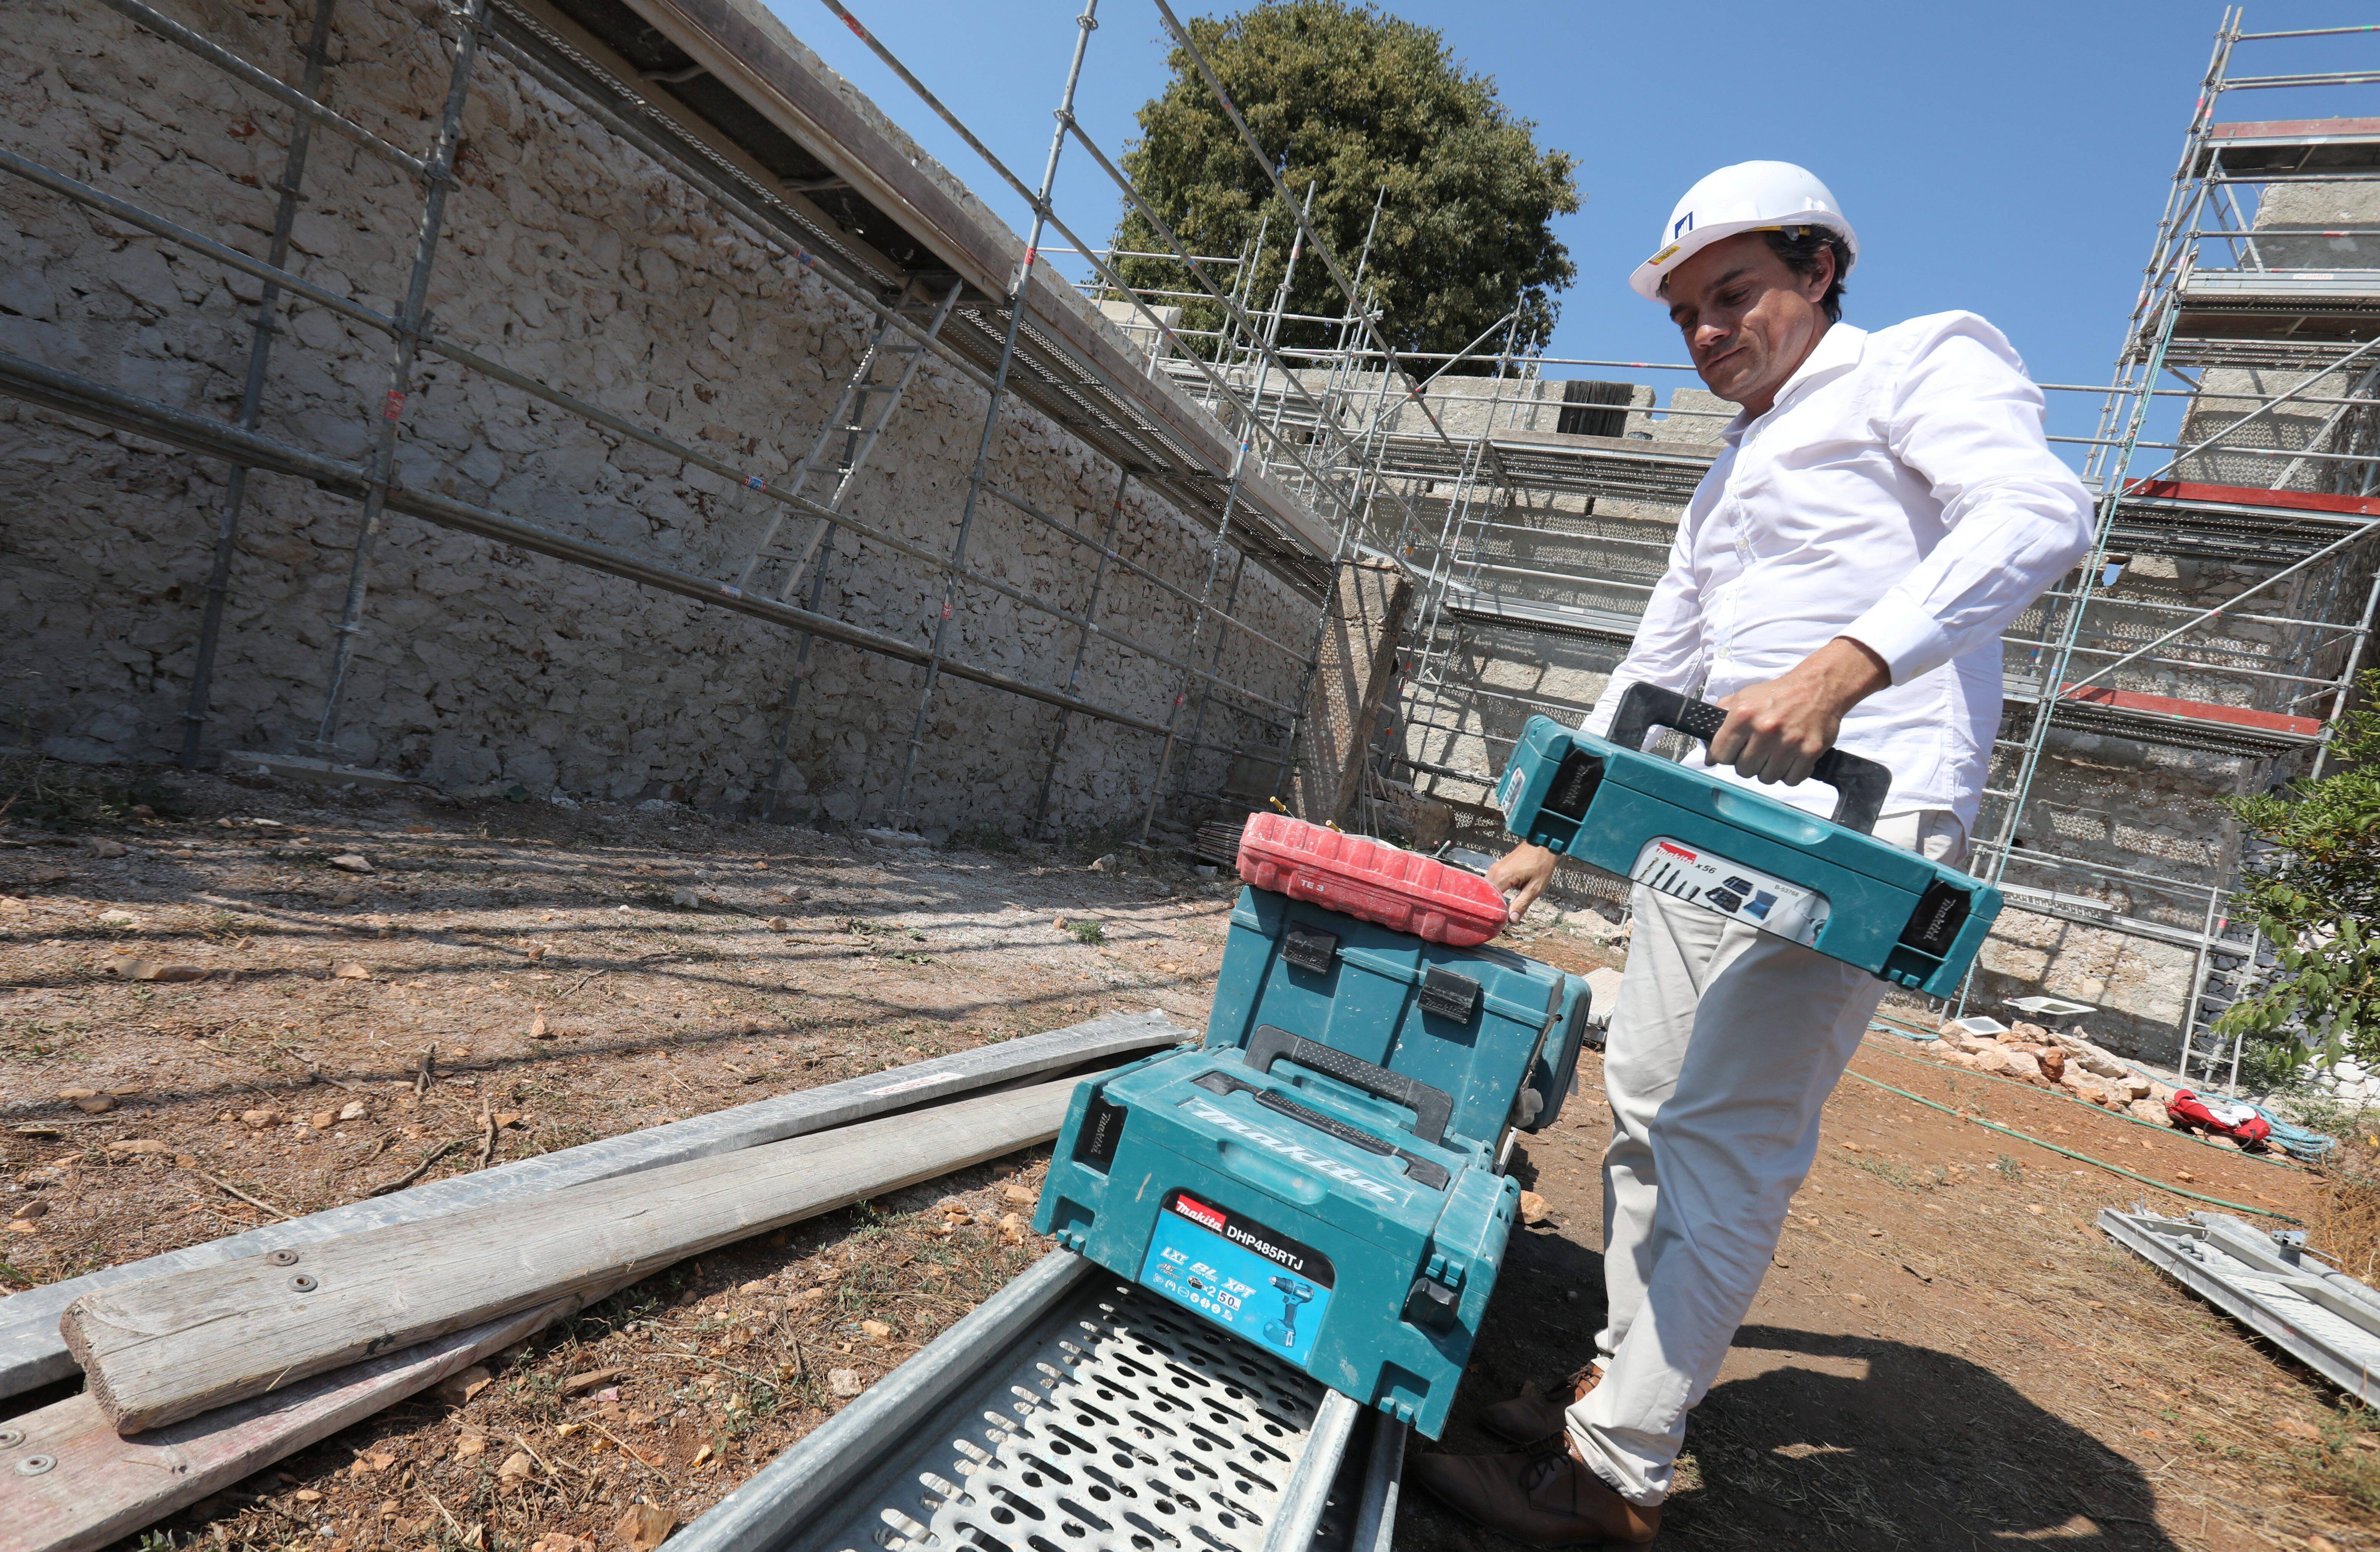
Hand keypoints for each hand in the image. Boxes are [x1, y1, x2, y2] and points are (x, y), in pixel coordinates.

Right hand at [1487, 843, 1558, 924]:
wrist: (1543, 844)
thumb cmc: (1541, 864)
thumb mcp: (1535, 888)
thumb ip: (1522, 904)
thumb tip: (1512, 920)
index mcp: (1502, 876)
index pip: (1489, 898)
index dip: (1492, 911)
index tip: (1496, 921)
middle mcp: (1494, 871)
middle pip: (1484, 894)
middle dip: (1489, 906)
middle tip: (1495, 919)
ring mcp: (1495, 867)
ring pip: (1486, 888)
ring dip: (1491, 899)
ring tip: (1497, 911)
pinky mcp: (1498, 867)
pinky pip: (1490, 883)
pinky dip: (1493, 892)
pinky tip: (1499, 900)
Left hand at [1707, 637, 1889, 784]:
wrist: (1818, 687)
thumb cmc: (1777, 694)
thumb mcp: (1743, 698)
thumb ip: (1720, 723)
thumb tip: (1708, 757)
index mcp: (1743, 715)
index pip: (1721, 755)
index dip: (1726, 755)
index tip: (1734, 751)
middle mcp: (1765, 729)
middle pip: (1743, 770)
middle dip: (1748, 763)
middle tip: (1759, 750)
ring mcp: (1789, 742)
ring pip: (1766, 778)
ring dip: (1769, 770)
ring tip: (1775, 753)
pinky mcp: (1810, 751)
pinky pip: (1791, 780)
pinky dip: (1790, 774)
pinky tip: (1790, 758)